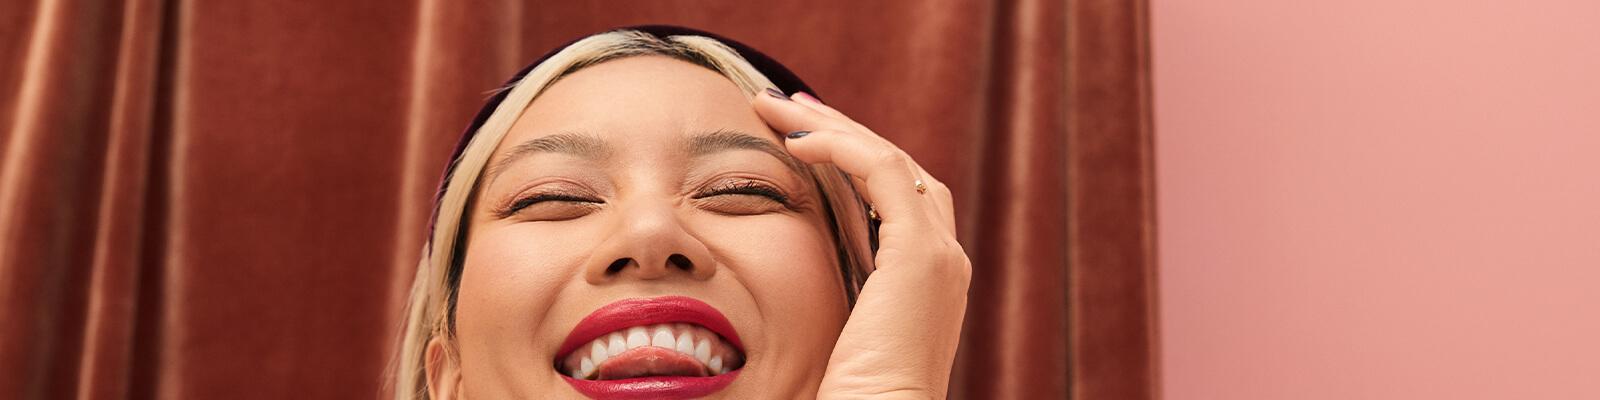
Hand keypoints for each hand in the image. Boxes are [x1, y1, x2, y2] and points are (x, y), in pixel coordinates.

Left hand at [753, 89, 969, 398]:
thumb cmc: (853, 396)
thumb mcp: (844, 332)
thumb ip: (840, 293)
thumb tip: (797, 273)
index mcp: (930, 280)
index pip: (901, 197)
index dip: (854, 160)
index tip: (805, 139)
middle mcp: (946, 259)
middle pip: (899, 168)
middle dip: (842, 130)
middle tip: (790, 106)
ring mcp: (940, 254)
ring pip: (890, 159)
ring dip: (833, 126)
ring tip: (780, 108)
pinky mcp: (920, 253)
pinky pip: (882, 172)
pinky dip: (841, 148)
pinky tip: (798, 142)